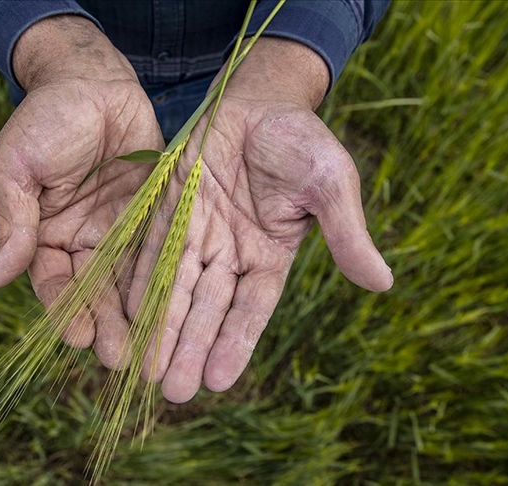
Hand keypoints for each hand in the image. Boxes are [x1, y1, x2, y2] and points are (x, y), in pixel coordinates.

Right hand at [0, 16, 162, 367]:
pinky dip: (164, 280)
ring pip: (128, 281)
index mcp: (45, 234)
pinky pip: (158, 251)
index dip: (63, 310)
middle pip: (94, 292)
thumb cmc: (46, 118)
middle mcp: (83, 240)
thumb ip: (13, 222)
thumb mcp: (18, 167)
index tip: (75, 336)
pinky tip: (176, 307)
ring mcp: (119, 229)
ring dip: (136, 315)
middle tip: (120, 358)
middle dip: (105, 325)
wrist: (92, 79)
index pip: (53, 282)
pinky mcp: (152, 214)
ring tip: (149, 349)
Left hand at [126, 38, 392, 402]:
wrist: (258, 97)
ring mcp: (197, 233)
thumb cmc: (301, 140)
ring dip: (161, 327)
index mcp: (270, 255)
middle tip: (173, 392)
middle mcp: (230, 253)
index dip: (234, 343)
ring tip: (146, 368)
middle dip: (190, 348)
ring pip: (175, 288)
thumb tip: (383, 283)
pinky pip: (150, 249)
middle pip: (207, 309)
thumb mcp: (331, 184)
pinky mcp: (167, 209)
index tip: (219, 382)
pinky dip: (138, 279)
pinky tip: (125, 313)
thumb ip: (347, 233)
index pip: (250, 309)